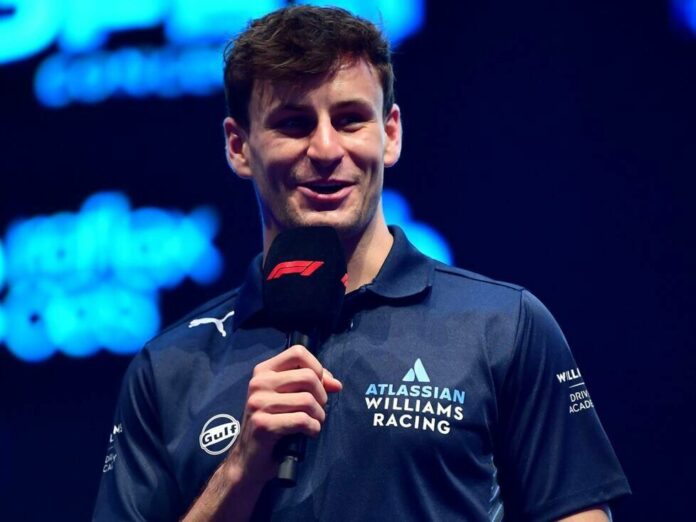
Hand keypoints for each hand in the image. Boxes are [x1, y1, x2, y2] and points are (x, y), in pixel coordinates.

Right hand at [224, 344, 341, 486]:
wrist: (249, 459)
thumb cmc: (273, 424)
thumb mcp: (289, 399)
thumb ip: (311, 385)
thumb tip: (336, 384)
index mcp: (264, 371)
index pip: (298, 353)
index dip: (317, 367)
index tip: (319, 386)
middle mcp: (258, 383)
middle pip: (308, 377)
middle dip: (322, 396)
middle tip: (318, 410)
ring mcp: (258, 403)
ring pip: (307, 400)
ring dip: (319, 415)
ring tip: (313, 423)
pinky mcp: (262, 424)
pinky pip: (302, 420)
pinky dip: (313, 428)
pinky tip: (309, 433)